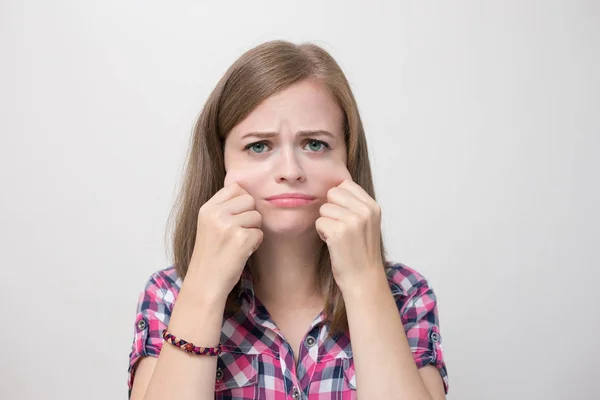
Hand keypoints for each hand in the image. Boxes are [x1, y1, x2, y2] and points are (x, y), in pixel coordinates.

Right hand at [187, 182, 262, 300]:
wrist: (205, 282)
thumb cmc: (210, 255)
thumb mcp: (209, 225)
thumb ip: (223, 208)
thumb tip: (247, 193)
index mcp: (207, 208)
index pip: (235, 187)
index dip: (241, 201)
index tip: (236, 216)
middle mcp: (216, 214)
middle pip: (249, 200)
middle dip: (249, 215)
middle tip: (238, 232)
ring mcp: (228, 226)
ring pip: (257, 216)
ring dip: (252, 231)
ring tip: (238, 243)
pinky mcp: (241, 240)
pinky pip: (259, 233)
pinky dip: (255, 244)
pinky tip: (241, 252)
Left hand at [315, 180, 383, 290]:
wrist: (363, 278)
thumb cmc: (361, 251)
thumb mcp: (367, 223)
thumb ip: (355, 204)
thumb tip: (333, 188)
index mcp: (373, 206)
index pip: (346, 184)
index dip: (339, 199)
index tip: (344, 215)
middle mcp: (364, 211)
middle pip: (333, 193)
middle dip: (331, 209)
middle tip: (339, 226)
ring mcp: (352, 221)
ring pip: (324, 208)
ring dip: (326, 223)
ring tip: (338, 237)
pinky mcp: (338, 233)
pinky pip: (319, 222)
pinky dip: (322, 234)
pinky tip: (333, 243)